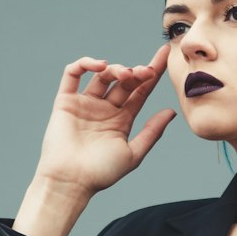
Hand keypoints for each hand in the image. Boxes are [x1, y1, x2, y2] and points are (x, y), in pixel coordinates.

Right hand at [34, 42, 175, 197]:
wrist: (71, 180)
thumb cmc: (101, 173)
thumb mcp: (133, 153)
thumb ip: (152, 132)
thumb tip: (171, 112)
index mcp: (122, 120)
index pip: (140, 91)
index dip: (152, 72)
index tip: (164, 54)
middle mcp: (105, 109)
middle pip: (124, 81)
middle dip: (136, 72)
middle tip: (145, 71)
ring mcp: (85, 103)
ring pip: (102, 75)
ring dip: (115, 69)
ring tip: (124, 74)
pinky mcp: (66, 101)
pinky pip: (72, 74)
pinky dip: (84, 64)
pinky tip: (99, 66)